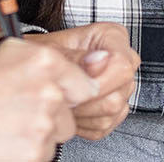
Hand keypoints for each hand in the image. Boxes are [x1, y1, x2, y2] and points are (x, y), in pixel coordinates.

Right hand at [0, 38, 97, 161]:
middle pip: (71, 113)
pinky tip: (6, 138)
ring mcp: (44, 124)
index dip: (65, 93)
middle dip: (50, 116)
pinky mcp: (35, 153)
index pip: (84, 84)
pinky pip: (45, 155)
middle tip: (17, 110)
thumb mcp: (10, 54)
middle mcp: (50, 91)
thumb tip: (100, 62)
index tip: (45, 97)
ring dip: (39, 134)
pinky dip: (28, 151)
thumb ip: (54, 57)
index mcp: (45, 61)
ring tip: (8, 124)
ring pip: (59, 136)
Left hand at [31, 21, 137, 139]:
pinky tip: (70, 110)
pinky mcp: (115, 110)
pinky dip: (82, 123)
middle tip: (62, 96)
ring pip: (112, 113)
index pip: (122, 66)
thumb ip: (75, 56)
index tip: (74, 86)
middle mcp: (123, 61)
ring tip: (63, 102)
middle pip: (117, 95)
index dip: (99, 82)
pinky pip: (104, 126)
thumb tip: (99, 60)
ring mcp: (122, 87)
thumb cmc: (45, 53)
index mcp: (112, 36)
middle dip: (85, 101)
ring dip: (82, 114)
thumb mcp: (52, 49)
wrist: (39, 66)